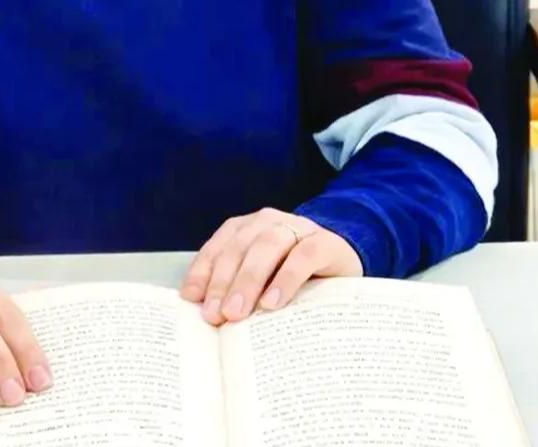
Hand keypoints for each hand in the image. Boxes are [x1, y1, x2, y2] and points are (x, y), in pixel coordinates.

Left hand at [180, 208, 361, 324]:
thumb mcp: (264, 280)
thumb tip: (209, 315)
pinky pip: (303, 257)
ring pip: (267, 247)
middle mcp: (268, 222)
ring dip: (248, 280)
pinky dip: (285, 279)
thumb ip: (239, 288)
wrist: (346, 261)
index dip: (203, 271)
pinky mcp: (325, 243)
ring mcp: (298, 228)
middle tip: (215, 315)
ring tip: (238, 312)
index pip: (218, 246)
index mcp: (247, 228)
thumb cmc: (296, 276)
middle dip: (223, 281)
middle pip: (239, 247)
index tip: (191, 298)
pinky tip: (273, 303)